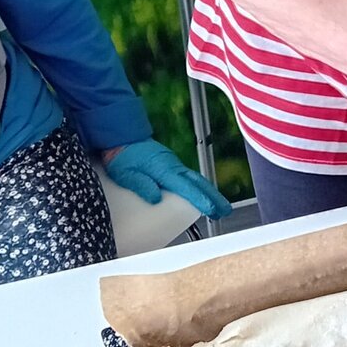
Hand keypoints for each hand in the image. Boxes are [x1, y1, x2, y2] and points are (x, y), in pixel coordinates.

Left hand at [103, 140, 231, 217]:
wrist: (122, 136)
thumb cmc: (122, 156)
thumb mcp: (125, 174)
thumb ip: (141, 184)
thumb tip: (156, 198)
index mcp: (163, 169)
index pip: (186, 187)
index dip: (200, 199)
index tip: (212, 209)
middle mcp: (173, 166)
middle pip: (198, 182)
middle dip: (214, 196)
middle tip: (225, 210)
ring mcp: (173, 164)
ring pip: (196, 179)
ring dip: (209, 192)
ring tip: (219, 206)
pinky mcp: (171, 164)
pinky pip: (189, 176)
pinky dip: (199, 185)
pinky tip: (202, 193)